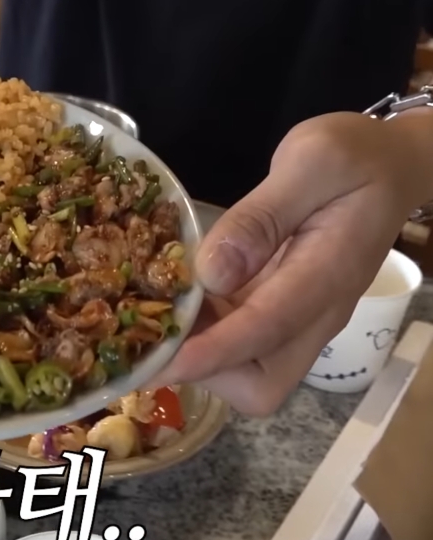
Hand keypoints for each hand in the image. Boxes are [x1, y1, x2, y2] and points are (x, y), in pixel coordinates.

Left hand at [151, 112, 424, 414]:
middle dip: (204, 368)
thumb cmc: (354, 158)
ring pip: (244, 370)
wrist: (390, 166)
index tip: (163, 361)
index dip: (212, 351)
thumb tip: (212, 272)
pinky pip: (236, 343)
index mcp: (327, 276)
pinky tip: (167, 295)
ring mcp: (296, 317)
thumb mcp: (312, 160)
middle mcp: (314, 313)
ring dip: (195, 351)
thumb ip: (260, 217)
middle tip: (155, 322)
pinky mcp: (277, 310)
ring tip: (148, 309)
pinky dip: (199, 332)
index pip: (267, 329)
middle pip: (260, 382)